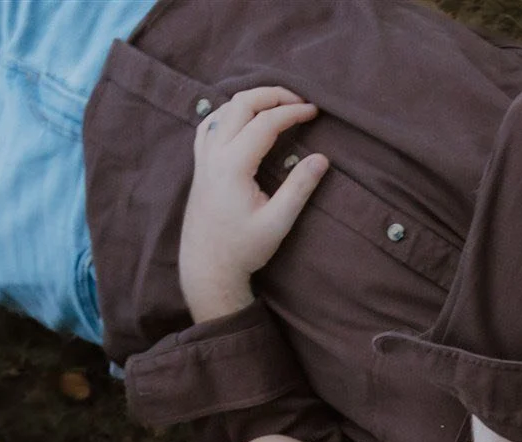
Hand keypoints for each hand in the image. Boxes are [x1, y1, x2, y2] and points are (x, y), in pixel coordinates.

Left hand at [179, 87, 329, 323]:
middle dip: (273, 95)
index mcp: (233, 166)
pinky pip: (210, 124)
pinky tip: (245, 119)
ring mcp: (203, 157)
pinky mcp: (200, 164)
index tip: (314, 111)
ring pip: (224, 109)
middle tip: (299, 100)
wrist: (207, 266)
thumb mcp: (278, 223)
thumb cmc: (243, 249)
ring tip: (278, 106)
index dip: (292, 112)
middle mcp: (214, 154)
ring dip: (252, 101)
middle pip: (242, 103)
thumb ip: (299, 188)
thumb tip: (322, 159)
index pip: (265, 122)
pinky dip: (230, 113)